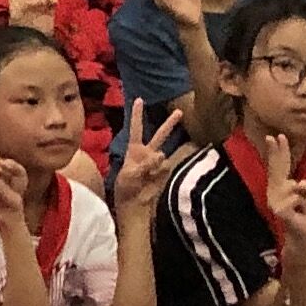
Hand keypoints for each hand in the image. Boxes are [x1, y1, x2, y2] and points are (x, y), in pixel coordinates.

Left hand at [108, 99, 181, 215]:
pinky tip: (152, 181)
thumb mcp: (129, 175)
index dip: (137, 114)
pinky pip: (165, 168)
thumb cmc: (126, 189)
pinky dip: (159, 172)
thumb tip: (161, 155)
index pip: (136, 128)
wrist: (135, 206)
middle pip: (160, 135)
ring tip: (143, 175)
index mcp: (134, 150)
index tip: (139, 99)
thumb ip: (145, 164)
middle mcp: (147, 153)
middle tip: (180, 111)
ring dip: (154, 163)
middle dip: (169, 124)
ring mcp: (158, 163)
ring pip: (162, 154)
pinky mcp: (165, 172)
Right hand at [256, 133, 305, 241]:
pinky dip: (302, 202)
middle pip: (276, 168)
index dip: (278, 151)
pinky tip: (299, 210)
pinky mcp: (279, 210)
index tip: (276, 136)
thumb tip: (301, 182)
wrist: (302, 237)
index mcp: (281, 187)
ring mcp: (274, 201)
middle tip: (276, 136)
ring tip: (303, 205)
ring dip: (304, 194)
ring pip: (294, 185)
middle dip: (277, 152)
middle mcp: (274, 191)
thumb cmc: (304, 216)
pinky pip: (296, 197)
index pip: (279, 166)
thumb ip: (305, 188)